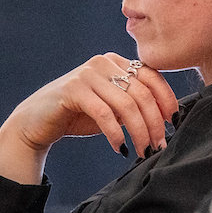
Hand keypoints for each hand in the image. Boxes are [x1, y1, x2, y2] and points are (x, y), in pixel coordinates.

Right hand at [0, 53, 179, 182]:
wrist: (38, 122)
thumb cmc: (79, 115)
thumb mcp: (113, 107)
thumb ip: (134, 105)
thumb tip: (168, 119)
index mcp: (116, 62)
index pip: (152, 75)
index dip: (167, 99)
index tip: (174, 122)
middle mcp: (104, 62)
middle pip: (142, 92)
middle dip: (154, 122)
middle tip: (158, 145)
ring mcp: (87, 73)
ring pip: (126, 104)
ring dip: (139, 132)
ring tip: (143, 151)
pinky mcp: (73, 89)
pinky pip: (104, 113)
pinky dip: (115, 134)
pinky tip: (120, 149)